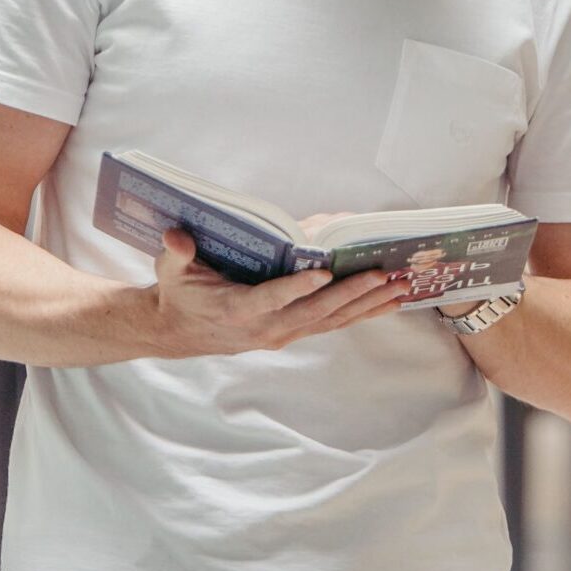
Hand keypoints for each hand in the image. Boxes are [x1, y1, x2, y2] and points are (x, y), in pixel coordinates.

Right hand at [151, 228, 410, 356]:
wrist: (177, 332)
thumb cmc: (179, 293)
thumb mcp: (170, 270)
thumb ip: (175, 252)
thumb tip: (176, 236)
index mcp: (237, 309)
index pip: (271, 298)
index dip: (296, 287)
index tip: (322, 272)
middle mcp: (265, 327)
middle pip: (314, 312)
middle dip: (351, 293)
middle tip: (382, 275)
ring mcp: (281, 334)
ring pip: (330, 321)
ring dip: (366, 305)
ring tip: (399, 288)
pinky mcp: (291, 334)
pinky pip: (331, 324)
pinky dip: (361, 313)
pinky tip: (387, 302)